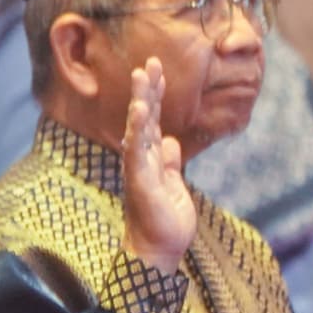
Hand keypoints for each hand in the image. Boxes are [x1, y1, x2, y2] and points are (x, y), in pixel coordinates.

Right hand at [119, 57, 196, 271]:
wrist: (159, 250)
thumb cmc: (165, 221)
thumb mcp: (175, 185)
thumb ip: (170, 162)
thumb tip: (171, 141)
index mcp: (150, 159)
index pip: (153, 121)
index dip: (155, 95)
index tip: (156, 69)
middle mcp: (141, 160)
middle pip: (144, 118)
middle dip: (147, 89)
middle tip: (149, 62)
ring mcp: (138, 169)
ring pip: (139, 128)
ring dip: (141, 101)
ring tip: (142, 76)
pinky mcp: (140, 181)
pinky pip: (137, 151)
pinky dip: (138, 130)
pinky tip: (139, 111)